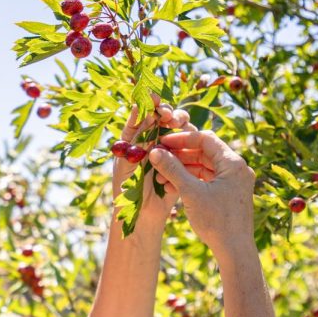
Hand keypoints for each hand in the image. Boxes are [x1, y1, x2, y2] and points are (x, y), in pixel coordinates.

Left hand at [112, 95, 197, 234]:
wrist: (139, 216)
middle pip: (171, 121)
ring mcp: (174, 154)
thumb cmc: (127, 187)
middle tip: (170, 118)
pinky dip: (188, 150)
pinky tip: (183, 151)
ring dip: (183, 130)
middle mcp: (159, 142)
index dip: (155, 105)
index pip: (151, 114)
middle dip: (173, 115)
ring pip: (184, 134)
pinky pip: (191, 154)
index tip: (155, 100)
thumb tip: (136, 105)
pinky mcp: (185, 167)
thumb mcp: (126, 158)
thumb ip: (133, 133)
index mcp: (142, 137)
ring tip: (176, 132)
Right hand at [146, 129, 255, 250]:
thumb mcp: (191, 192)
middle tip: (158, 160)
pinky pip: (207, 181)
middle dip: (179, 157)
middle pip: (204, 153)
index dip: (182, 139)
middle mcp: (236, 169)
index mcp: (233, 163)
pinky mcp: (229, 194)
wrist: (234, 251)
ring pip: (204, 168)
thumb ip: (172, 169)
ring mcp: (233, 182)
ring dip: (182, 171)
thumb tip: (155, 152)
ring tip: (160, 178)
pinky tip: (172, 188)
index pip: (205, 139)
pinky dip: (190, 182)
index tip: (162, 143)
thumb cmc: (216, 221)